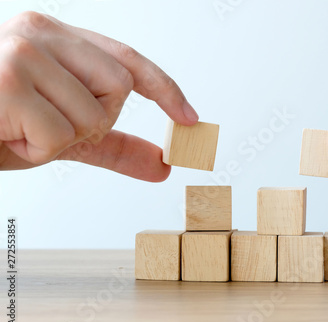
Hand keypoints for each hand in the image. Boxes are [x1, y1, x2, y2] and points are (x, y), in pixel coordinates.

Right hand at [0, 11, 198, 181]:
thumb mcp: (62, 131)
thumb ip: (114, 145)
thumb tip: (163, 164)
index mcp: (54, 35)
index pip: (128, 59)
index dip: (164, 88)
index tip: (190, 117)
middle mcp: (39, 33)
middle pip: (119, 88)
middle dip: (95, 122)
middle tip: (50, 124)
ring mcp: (22, 54)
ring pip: (94, 116)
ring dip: (62, 140)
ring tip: (21, 128)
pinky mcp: (7, 83)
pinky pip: (61, 137)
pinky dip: (37, 151)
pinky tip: (7, 135)